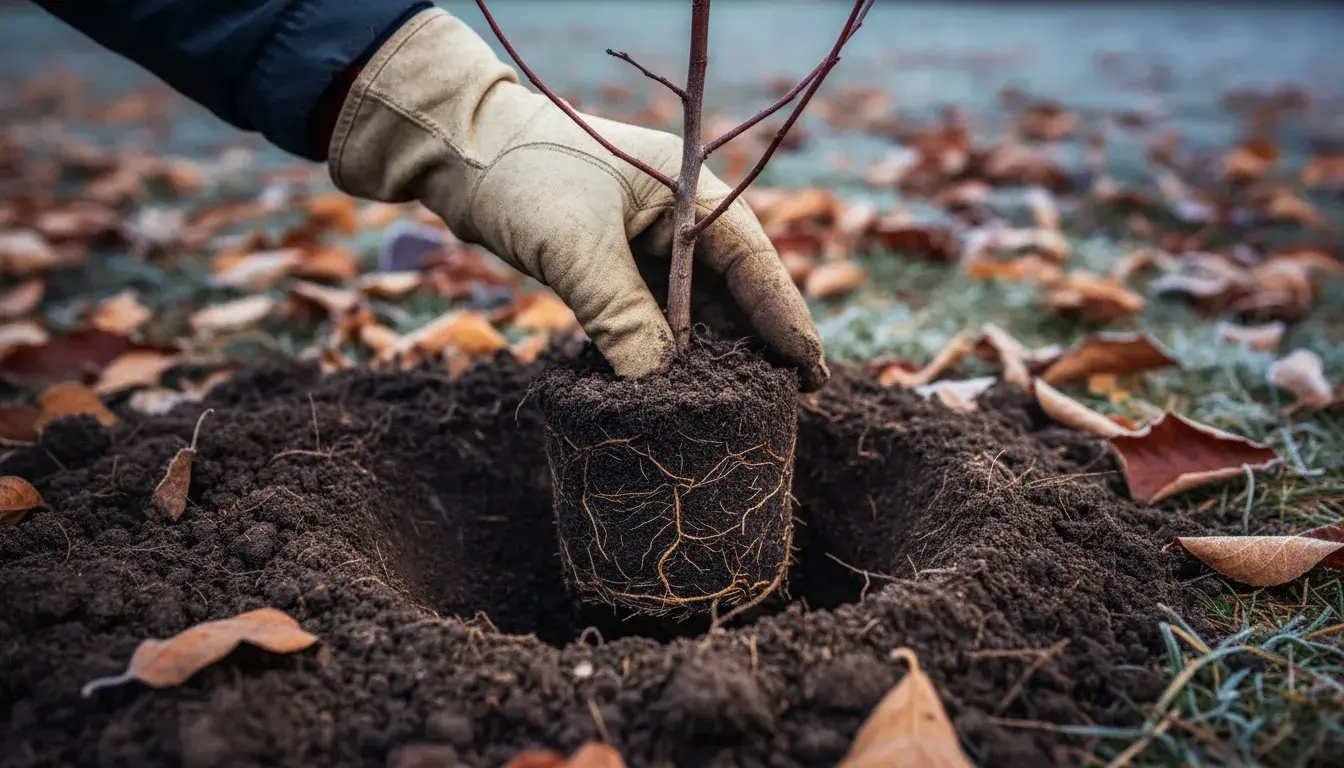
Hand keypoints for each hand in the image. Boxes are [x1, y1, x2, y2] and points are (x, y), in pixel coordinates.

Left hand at [328, 8, 827, 390]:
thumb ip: (617, 313)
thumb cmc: (524, 176)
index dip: (785, 321)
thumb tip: (652, 384)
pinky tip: (677, 389)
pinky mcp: (617, 266)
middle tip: (786, 407)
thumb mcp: (575, 246)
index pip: (755, 264)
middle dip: (756, 347)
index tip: (811, 374)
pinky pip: (654, 316)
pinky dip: (664, 350)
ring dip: (709, 355)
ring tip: (739, 409)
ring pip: (695, 309)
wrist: (459, 149)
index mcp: (692, 194)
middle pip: (734, 293)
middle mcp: (682, 220)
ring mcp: (650, 244)